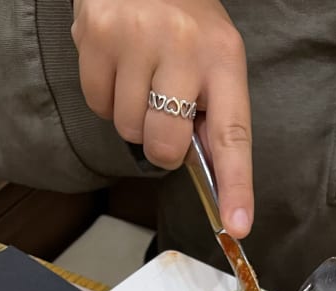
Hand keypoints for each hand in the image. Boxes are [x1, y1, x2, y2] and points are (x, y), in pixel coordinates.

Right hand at [71, 0, 252, 236]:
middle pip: (165, 146)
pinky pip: (98, 105)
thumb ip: (212, 113)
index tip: (238, 224)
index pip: (232, 135)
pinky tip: (117, 65)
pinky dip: (105, 96)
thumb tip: (207, 175)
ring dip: (131, 115)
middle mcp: (183, 47)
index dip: (235, 186)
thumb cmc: (182, 18)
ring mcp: (137, 39)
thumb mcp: (212, 56)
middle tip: (162, 110)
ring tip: (140, 74)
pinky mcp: (97, 36)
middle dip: (161, 144)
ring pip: (128, 129)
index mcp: (224, 58)